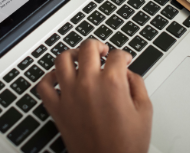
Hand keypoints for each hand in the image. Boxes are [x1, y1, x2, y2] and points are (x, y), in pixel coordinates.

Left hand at [37, 39, 152, 152]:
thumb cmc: (126, 145)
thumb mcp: (145, 111)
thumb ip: (137, 84)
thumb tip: (127, 73)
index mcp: (112, 83)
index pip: (116, 55)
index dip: (124, 55)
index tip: (124, 60)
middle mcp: (88, 84)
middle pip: (88, 48)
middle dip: (98, 46)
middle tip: (103, 51)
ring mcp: (69, 95)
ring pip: (62, 59)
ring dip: (73, 54)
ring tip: (80, 57)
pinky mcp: (57, 109)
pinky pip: (44, 86)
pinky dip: (49, 77)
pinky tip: (58, 77)